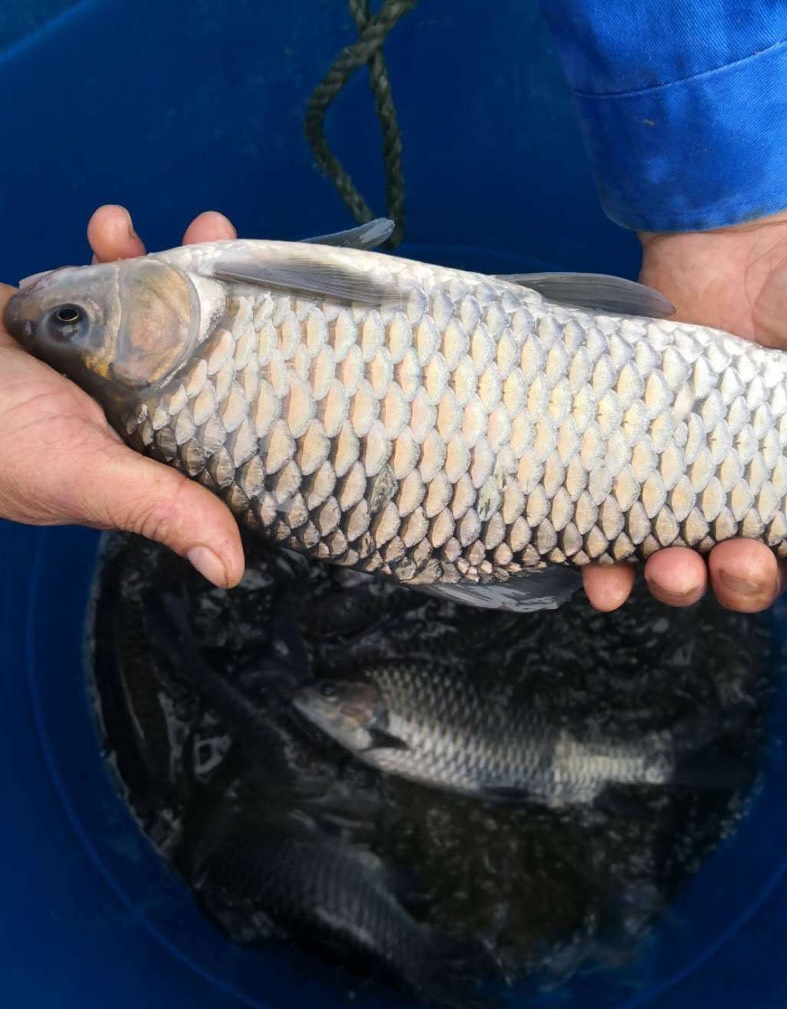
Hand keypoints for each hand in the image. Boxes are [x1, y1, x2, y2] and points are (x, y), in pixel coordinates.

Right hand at [0, 205, 243, 586]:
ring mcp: (101, 357)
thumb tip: (229, 568)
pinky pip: (107, 277)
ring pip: (164, 305)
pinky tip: (110, 226)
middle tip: (237, 251)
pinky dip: (113, 247)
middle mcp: (135, 403)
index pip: (225, 418)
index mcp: (152, 449)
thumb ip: (156, 505)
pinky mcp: (66, 316)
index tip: (284, 325)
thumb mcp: (83, 473)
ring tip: (192, 229)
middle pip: (204, 349)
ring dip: (179, 261)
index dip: (260, 377)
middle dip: (228, 298)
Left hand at [582, 193, 786, 628]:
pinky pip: (617, 525)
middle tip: (737, 560)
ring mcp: (692, 473)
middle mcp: (757, 486)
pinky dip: (609, 566)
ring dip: (677, 584)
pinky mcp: (635, 454)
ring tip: (671, 569)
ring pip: (682, 560)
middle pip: (749, 572)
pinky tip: (605, 582)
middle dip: (743, 584)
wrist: (746, 233)